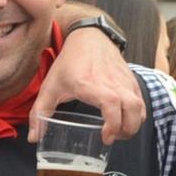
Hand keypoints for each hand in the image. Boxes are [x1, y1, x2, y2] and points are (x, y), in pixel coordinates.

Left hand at [32, 28, 146, 143]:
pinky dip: (137, 115)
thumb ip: (39, 113)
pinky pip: (141, 101)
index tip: (106, 137)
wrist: (90, 36)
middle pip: (131, 108)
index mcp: (89, 83)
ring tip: (120, 133)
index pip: (110, 103)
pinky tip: (125, 121)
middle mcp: (110, 81)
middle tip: (114, 139)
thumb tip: (34, 138)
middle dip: (127, 129)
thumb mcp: (50, 86)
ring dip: (133, 124)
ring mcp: (123, 80)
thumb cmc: (69, 62)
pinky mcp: (131, 80)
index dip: (112, 123)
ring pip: (139, 106)